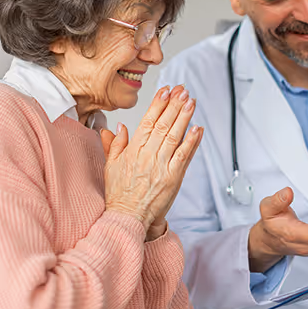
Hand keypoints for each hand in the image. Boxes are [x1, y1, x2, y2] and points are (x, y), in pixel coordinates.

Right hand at [101, 85, 203, 234]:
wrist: (127, 218)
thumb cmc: (119, 194)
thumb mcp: (110, 166)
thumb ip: (115, 144)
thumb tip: (119, 127)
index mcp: (132, 151)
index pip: (147, 121)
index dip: (158, 104)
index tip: (165, 91)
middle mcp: (147, 156)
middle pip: (163, 125)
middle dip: (174, 105)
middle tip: (182, 91)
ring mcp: (161, 166)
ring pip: (175, 136)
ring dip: (184, 117)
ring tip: (191, 102)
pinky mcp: (173, 178)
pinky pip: (184, 156)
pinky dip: (192, 142)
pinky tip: (197, 128)